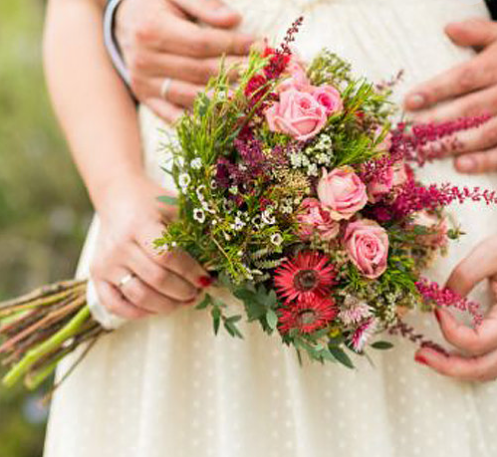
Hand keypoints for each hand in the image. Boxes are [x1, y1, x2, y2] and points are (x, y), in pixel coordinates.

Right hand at [90, 176, 211, 319]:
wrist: (117, 196)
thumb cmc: (152, 203)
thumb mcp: (175, 207)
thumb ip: (195, 230)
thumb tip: (219, 260)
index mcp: (140, 225)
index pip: (168, 256)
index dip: (191, 272)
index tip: (207, 278)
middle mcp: (119, 246)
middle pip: (156, 280)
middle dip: (184, 292)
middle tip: (198, 291)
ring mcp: (105, 263)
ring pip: (139, 297)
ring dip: (167, 306)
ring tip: (184, 301)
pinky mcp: (96, 275)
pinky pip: (115, 305)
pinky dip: (139, 313)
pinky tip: (158, 307)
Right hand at [115, 0, 254, 122]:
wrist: (122, 22)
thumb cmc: (154, 4)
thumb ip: (202, 3)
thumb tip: (234, 20)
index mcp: (153, 30)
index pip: (203, 43)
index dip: (234, 46)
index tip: (260, 47)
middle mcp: (146, 60)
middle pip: (201, 72)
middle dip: (236, 73)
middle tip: (263, 75)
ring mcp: (144, 83)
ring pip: (191, 97)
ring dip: (224, 101)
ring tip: (251, 100)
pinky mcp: (146, 99)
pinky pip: (173, 117)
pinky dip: (198, 123)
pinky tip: (222, 124)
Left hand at [404, 18, 496, 173]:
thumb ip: (481, 33)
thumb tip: (449, 29)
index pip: (466, 77)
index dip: (436, 90)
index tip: (409, 102)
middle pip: (472, 108)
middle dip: (438, 122)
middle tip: (410, 134)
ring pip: (486, 131)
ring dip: (455, 144)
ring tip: (427, 151)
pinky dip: (484, 160)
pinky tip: (460, 166)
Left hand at [415, 235, 496, 381]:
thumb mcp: (491, 253)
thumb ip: (466, 275)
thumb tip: (443, 299)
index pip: (479, 341)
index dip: (452, 331)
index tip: (437, 309)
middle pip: (485, 368)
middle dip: (450, 367)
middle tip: (420, 355)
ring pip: (491, 370)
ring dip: (459, 369)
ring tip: (430, 357)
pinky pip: (494, 362)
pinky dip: (472, 363)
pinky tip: (450, 353)